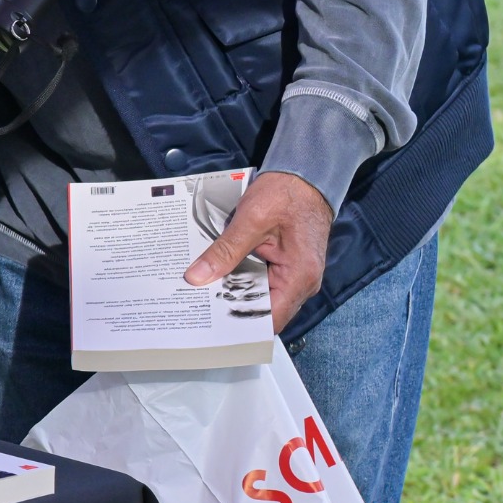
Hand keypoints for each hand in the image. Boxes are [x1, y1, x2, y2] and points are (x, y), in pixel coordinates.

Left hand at [184, 170, 331, 331]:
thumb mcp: (251, 220)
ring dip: (233, 293)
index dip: (240, 326)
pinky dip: (239, 280)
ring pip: (259, 296)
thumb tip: (198, 277)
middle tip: (196, 307)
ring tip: (201, 293)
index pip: (270, 320)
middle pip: (263, 311)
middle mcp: (301, 283)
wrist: (305, 176)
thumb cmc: (287, 195)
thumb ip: (225, 251)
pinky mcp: (285, 266)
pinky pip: (260, 281)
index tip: (210, 325)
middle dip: (230, 308)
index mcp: (299, 277)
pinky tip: (217, 275)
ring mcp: (294, 276)